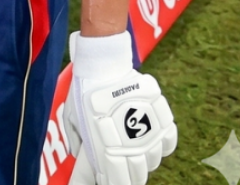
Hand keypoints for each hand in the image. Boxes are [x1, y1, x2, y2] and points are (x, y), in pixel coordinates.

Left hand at [63, 32, 176, 184]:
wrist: (104, 65)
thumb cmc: (84, 91)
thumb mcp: (71, 118)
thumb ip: (76, 140)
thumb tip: (78, 154)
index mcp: (107, 150)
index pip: (116, 182)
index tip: (108, 183)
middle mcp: (132, 147)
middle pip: (137, 176)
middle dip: (129, 177)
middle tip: (123, 172)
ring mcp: (151, 134)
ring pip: (153, 161)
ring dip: (143, 160)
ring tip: (134, 151)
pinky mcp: (164, 120)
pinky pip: (168, 143)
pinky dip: (161, 145)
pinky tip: (151, 140)